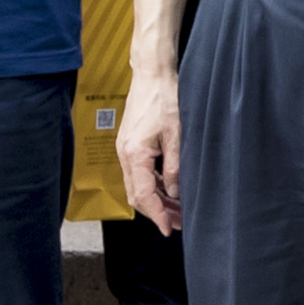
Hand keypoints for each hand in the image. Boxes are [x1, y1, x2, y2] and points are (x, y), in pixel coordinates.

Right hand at [119, 66, 184, 235]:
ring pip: (138, 186)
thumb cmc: (164, 98)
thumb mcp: (176, 135)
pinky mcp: (130, 145)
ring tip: (177, 210)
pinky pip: (140, 173)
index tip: (168, 229)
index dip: (156, 215)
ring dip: (156, 199)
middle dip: (157, 212)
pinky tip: (169, 189)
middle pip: (137, 195)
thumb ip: (174, 167)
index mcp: (134, 155)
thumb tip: (175, 193)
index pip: (144, 196)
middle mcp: (125, 155)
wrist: (151, 75)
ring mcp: (126, 150)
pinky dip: (154, 185)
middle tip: (178, 223)